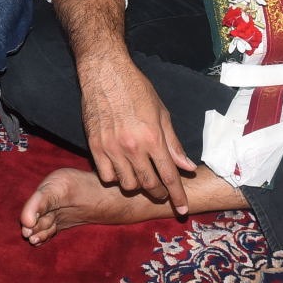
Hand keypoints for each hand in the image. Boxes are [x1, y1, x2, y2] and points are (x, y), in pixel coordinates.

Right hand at [79, 56, 193, 212]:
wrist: (105, 73)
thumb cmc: (136, 90)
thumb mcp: (162, 114)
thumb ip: (173, 143)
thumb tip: (187, 167)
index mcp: (153, 137)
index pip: (169, 176)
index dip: (178, 196)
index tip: (183, 210)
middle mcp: (133, 146)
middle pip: (149, 184)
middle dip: (160, 193)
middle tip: (163, 192)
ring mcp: (112, 148)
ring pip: (127, 184)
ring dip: (137, 186)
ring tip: (141, 177)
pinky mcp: (95, 146)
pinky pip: (106, 176)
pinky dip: (115, 178)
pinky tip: (120, 169)